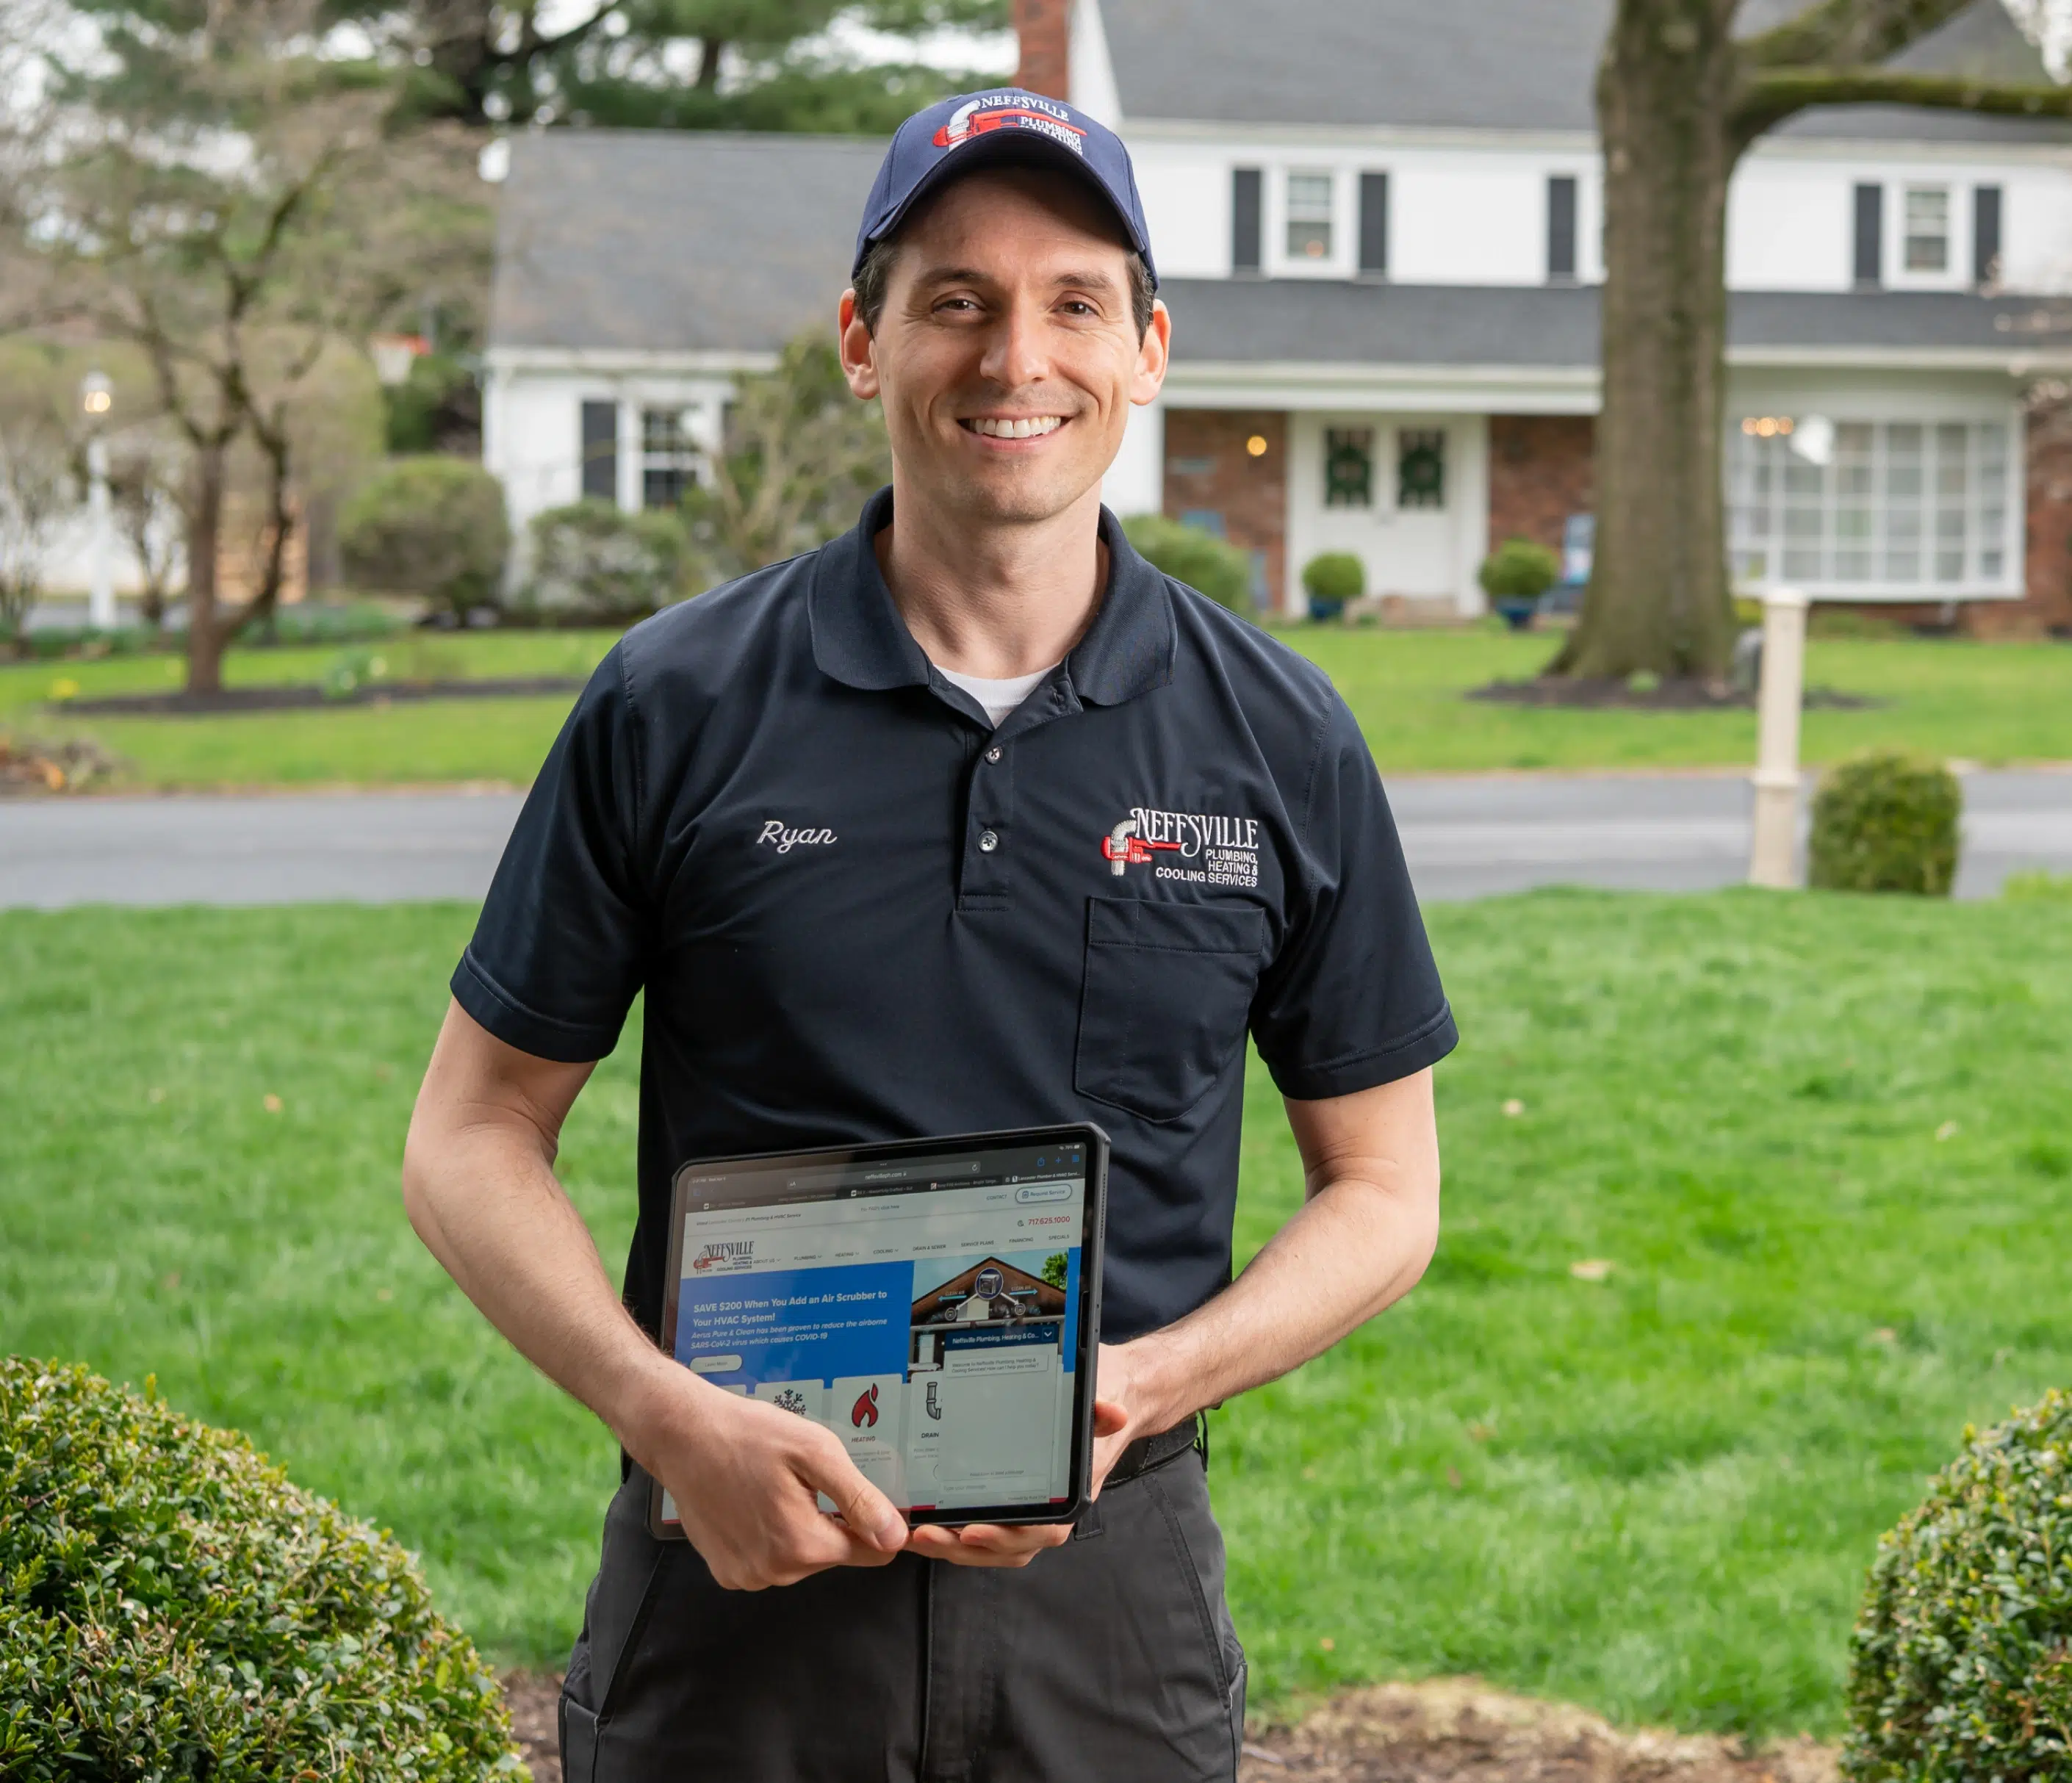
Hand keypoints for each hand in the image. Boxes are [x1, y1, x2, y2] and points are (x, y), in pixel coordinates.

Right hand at [633, 1376, 907, 1590]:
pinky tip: (754, 1504)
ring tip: (774, 1488)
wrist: (683, 1436)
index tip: (863, 1499)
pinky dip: (769, 1536)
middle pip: (832, 1554)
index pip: (870, 1553)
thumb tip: (895, 1538)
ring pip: (800, 1558)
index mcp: (803, 1545)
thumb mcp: (816, 1452)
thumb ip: (859, 1499)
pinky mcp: (726, 1572)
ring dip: (799, 1527)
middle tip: (804, 1480)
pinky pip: (769, 1561)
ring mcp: (747, 1576)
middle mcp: (775, 1572)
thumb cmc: (747, 1436)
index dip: (876, 1525)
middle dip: (828, 1519)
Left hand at [905, 1339, 1173, 1568]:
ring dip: (950, 1545)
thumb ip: (1101, 1413)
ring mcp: (1023, 1510)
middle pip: (1003, 1547)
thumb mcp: (1100, 1402)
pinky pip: (977, 1526)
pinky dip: (949, 1531)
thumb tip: (1113, 1413)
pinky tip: (918, 1523)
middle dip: (963, 1547)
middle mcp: (1046, 1511)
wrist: (1108, 1391)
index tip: (972, 1530)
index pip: (1037, 1532)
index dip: (1004, 1537)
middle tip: (926, 1535)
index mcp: (1069, 1498)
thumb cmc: (1100, 1402)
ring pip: (987, 1545)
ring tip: (915, 1535)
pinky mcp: (1003, 1501)